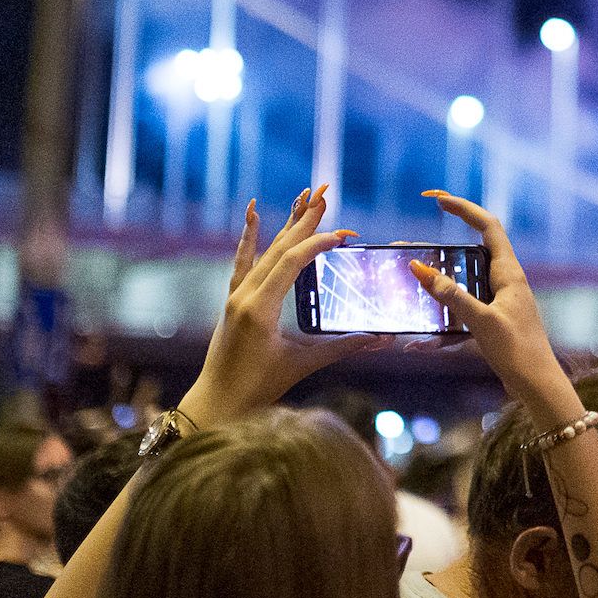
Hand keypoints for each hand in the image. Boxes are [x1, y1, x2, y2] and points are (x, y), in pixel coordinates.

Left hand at [189, 188, 386, 425]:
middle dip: (303, 222)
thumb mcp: (303, 364)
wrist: (217, 402)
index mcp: (260, 308)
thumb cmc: (258, 388)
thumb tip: (381, 339)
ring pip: (264, 251)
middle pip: (278, 249)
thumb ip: (343, 347)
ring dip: (286, 225)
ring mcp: (235, 296)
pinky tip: (253, 215)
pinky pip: (243, 262)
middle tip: (324, 195)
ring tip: (303, 198)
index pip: (291, 263)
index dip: (317, 244)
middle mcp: (244, 295)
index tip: (342, 234)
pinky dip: (250, 237)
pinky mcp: (232, 300)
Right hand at [411, 191, 565, 398]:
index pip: (488, 226)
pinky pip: (467, 306)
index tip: (438, 199)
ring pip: (468, 278)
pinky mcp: (497, 319)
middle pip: (477, 247)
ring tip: (415, 280)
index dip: (464, 209)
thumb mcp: (481, 321)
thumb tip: (421, 269)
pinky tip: (425, 334)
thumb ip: (452, 296)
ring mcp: (502, 299)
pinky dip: (447, 313)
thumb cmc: (518, 352)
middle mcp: (508, 281)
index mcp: (509, 274)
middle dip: (448, 240)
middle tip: (417, 239)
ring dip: (444, 278)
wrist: (538, 385)